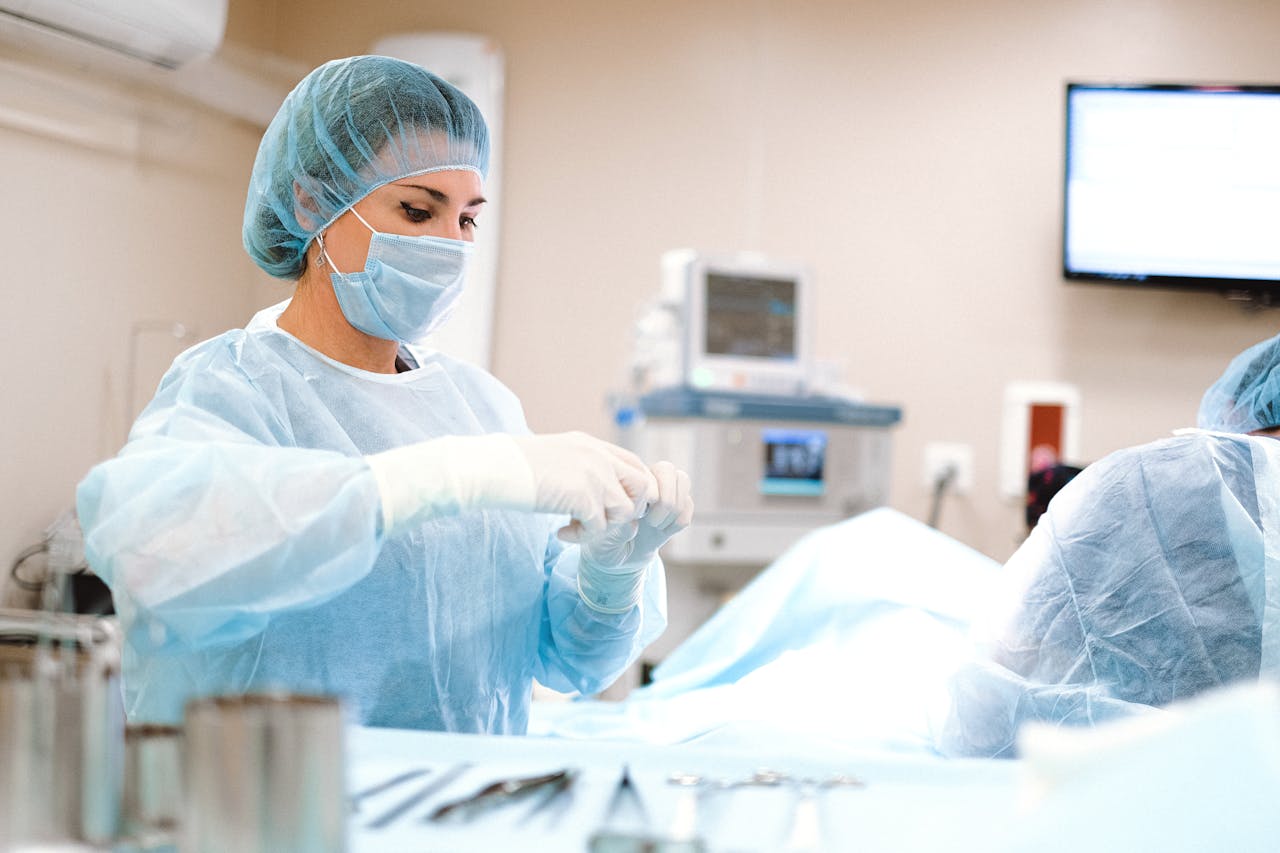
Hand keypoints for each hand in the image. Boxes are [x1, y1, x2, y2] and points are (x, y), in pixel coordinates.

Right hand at [511, 432, 657, 538]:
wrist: (496, 468)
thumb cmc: (516, 466)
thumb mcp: (557, 456)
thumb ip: (581, 465)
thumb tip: (595, 488)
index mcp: (593, 445)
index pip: (635, 465)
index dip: (631, 489)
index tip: (608, 505)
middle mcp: (600, 457)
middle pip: (643, 487)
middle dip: (627, 509)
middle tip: (601, 519)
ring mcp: (594, 475)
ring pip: (625, 511)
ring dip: (604, 526)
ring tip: (576, 527)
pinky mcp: (583, 496)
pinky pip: (599, 528)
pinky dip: (581, 536)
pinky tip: (561, 532)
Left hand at [578, 460, 692, 566]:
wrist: (618, 560)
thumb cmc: (604, 544)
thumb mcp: (603, 539)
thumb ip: (618, 529)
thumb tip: (636, 521)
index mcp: (624, 483)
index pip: (646, 471)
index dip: (648, 495)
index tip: (636, 517)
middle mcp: (645, 482)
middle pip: (669, 470)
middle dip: (666, 500)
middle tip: (651, 522)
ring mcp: (662, 494)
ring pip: (683, 480)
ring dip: (674, 509)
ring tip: (657, 526)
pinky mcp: (676, 509)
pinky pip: (689, 505)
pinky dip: (679, 521)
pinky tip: (664, 532)